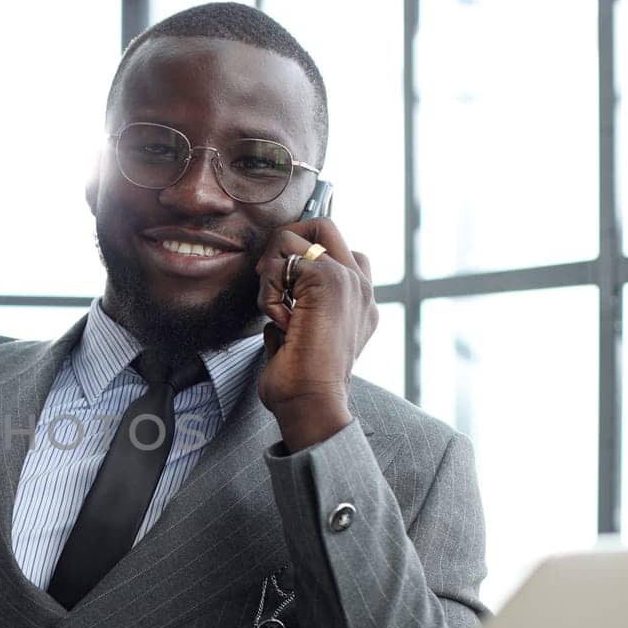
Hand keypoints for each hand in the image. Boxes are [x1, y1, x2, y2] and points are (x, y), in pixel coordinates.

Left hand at [256, 217, 377, 451]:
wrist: (312, 401)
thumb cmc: (299, 383)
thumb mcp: (300, 340)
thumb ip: (297, 313)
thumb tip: (276, 302)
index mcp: (359, 302)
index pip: (334, 253)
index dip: (299, 260)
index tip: (279, 290)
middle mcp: (360, 287)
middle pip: (323, 226)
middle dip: (284, 241)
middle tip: (267, 277)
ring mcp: (348, 279)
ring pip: (295, 237)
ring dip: (270, 271)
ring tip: (276, 310)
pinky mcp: (328, 279)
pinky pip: (280, 259)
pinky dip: (267, 289)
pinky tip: (279, 319)